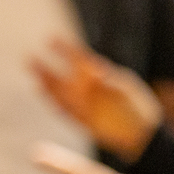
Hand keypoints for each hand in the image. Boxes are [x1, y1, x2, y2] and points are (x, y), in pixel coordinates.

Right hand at [31, 38, 162, 160]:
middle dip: (46, 68)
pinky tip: (40, 90)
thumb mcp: (128, 89)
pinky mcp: (81, 120)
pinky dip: (51, 100)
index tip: (51, 38)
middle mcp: (86, 89)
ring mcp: (82, 104)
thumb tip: (97, 71)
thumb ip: (111, 80)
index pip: (78, 58)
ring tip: (33, 73)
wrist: (142, 135)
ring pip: (58, 92)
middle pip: (62, 76)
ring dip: (45, 82)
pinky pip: (62, 109)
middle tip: (30, 57)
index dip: (65, 48)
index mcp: (99, 76)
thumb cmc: (138, 108)